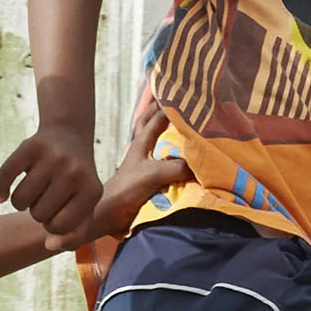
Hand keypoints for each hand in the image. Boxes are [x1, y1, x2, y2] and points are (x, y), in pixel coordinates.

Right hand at [0, 120, 102, 244]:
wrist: (69, 135)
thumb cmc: (75, 182)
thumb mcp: (83, 208)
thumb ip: (73, 236)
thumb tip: (50, 245)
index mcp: (92, 191)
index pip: (60, 228)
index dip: (53, 225)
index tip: (58, 212)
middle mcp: (74, 172)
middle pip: (38, 215)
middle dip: (38, 211)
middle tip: (46, 196)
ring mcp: (53, 157)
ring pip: (20, 201)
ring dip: (21, 202)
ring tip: (33, 191)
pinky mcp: (31, 146)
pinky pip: (5, 177)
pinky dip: (1, 189)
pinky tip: (3, 195)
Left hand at [91, 99, 189, 238]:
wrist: (109, 217)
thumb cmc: (126, 192)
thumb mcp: (153, 175)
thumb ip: (176, 167)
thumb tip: (200, 164)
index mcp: (141, 143)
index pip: (157, 118)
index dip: (169, 106)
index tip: (184, 93)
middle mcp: (142, 150)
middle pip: (152, 123)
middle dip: (162, 109)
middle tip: (177, 97)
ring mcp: (144, 164)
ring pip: (156, 140)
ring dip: (166, 129)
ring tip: (182, 120)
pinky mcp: (148, 180)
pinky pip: (164, 161)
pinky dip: (173, 154)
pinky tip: (182, 154)